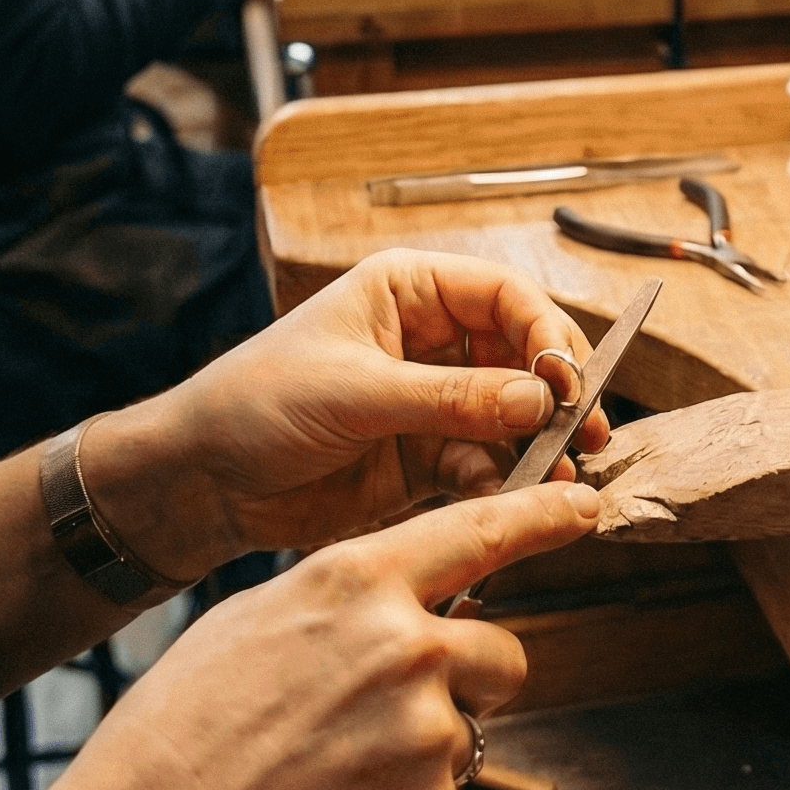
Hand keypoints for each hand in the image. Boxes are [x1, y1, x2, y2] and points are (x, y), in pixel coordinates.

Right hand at [29, 484, 599, 789]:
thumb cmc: (184, 735)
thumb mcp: (258, 620)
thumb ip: (348, 602)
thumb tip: (398, 601)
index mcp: (358, 582)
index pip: (480, 533)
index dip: (541, 518)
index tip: (580, 507)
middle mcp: (407, 646)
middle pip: (502, 652)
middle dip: (469, 682)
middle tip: (393, 715)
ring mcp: (426, 730)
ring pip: (469, 730)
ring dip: (426, 751)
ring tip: (337, 773)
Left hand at [83, 250, 603, 579]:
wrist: (203, 482)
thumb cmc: (256, 404)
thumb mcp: (358, 391)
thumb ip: (453, 397)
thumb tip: (540, 398)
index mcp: (409, 292)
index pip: (504, 296)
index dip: (546, 333)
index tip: (565, 380)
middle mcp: (431, 340)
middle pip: (523, 355)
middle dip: (557, 393)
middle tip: (586, 432)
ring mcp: (433, 401)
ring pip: (513, 415)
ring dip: (540, 444)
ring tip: (561, 475)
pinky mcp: (426, 458)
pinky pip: (486, 463)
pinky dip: (505, 481)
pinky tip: (514, 497)